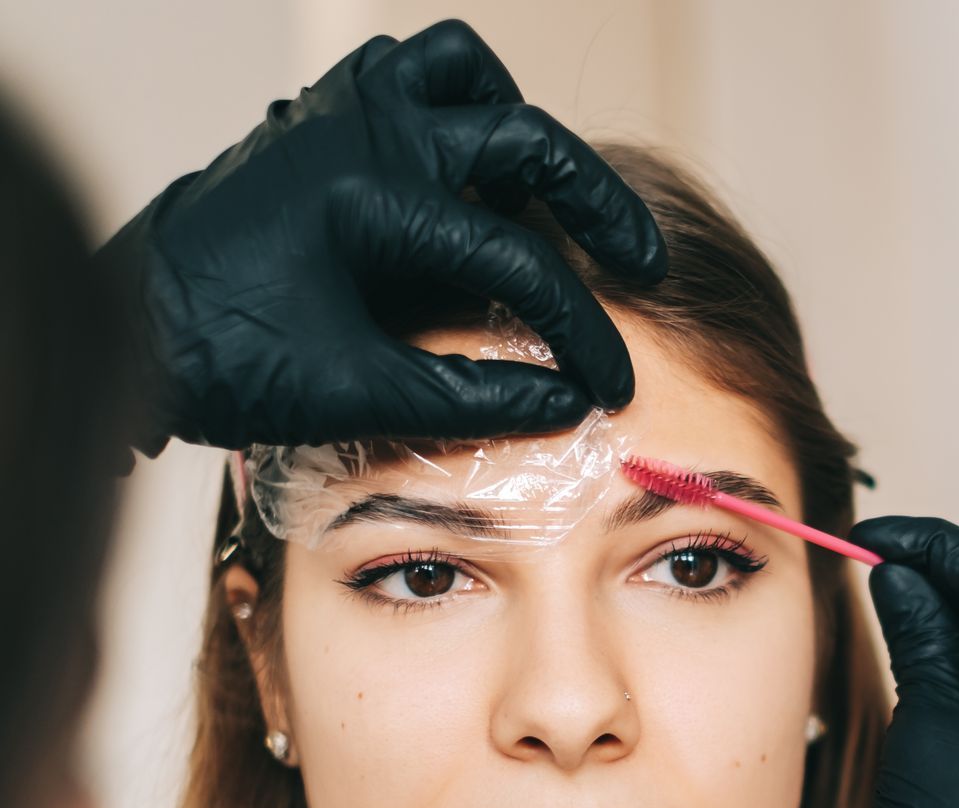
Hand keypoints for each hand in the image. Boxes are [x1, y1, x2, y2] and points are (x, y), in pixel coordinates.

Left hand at [99, 18, 666, 455]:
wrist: (132, 327)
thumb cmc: (227, 357)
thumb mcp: (360, 391)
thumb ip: (474, 397)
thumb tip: (566, 402)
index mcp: (380, 195)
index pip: (522, 262)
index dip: (581, 331)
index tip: (609, 385)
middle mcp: (367, 131)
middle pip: (525, 140)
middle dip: (598, 205)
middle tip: (641, 264)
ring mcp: (339, 113)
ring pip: (463, 72)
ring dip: (515, 128)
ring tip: (539, 198)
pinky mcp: (318, 120)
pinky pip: (406, 75)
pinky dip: (451, 107)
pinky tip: (462, 176)